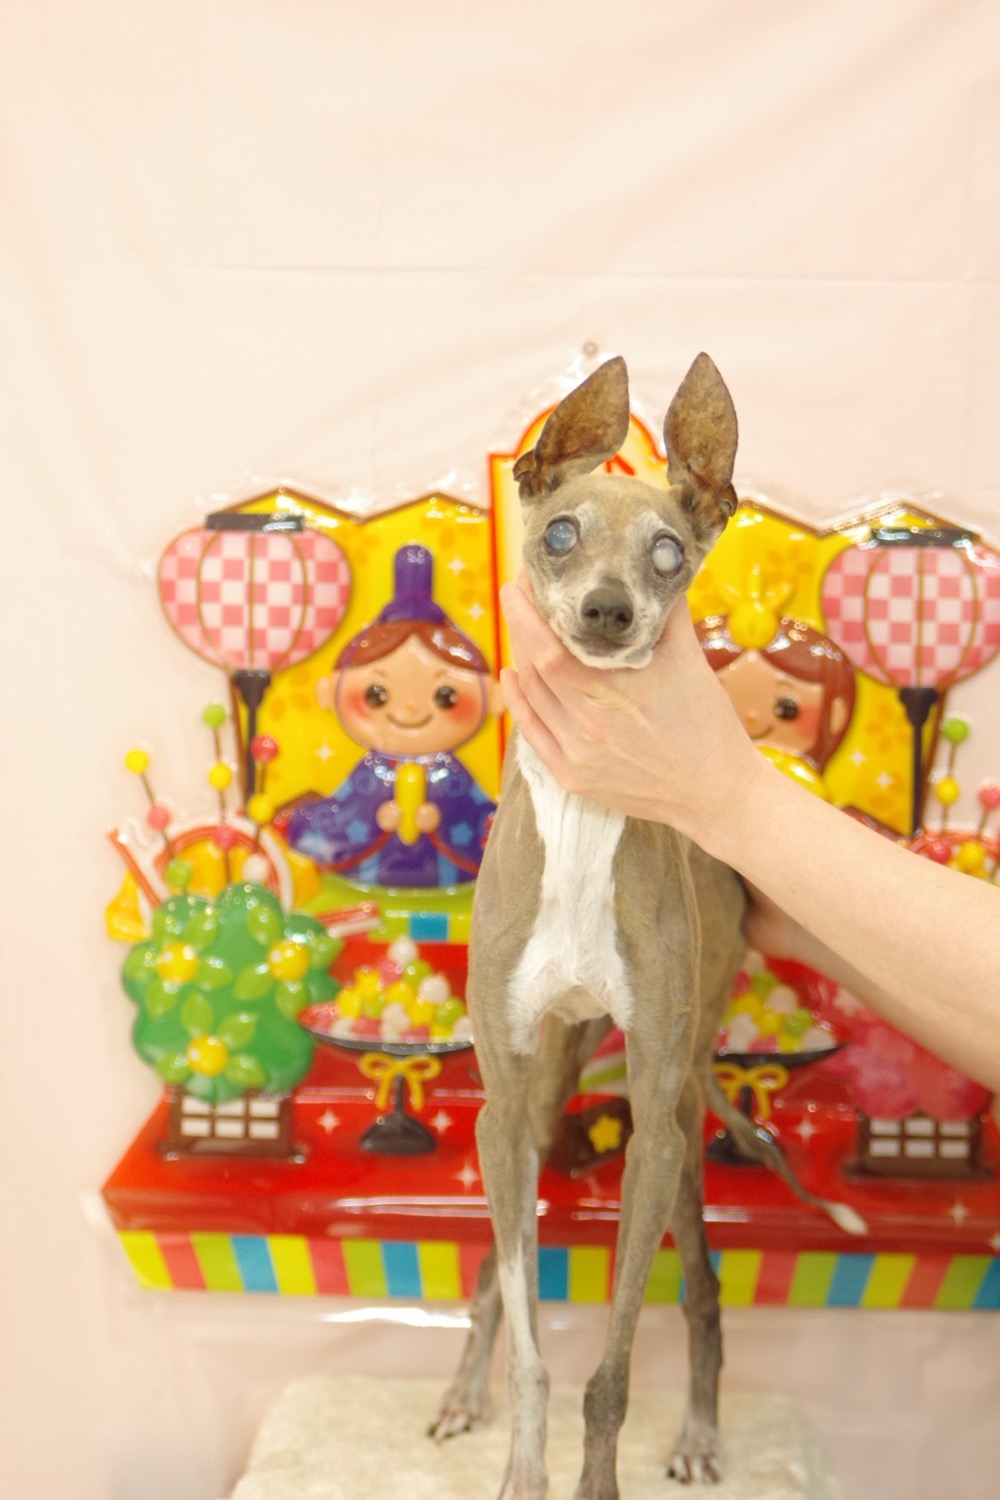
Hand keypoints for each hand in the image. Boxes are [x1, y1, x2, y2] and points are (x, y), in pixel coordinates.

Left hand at [498, 574, 760, 848]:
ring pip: (532, 696)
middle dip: (522, 625)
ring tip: (524, 626)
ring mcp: (577, 754)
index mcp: (615, 691)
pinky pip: (532, 732)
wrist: (717, 792)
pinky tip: (514, 674)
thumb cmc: (707, 725)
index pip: (549, 647)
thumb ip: (668, 613)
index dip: (527, 613)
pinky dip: (520, 700)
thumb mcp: (691, 660)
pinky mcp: (573, 776)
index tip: (522, 581)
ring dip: (521, 657)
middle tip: (523, 594)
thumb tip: (655, 570)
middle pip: (534, 667)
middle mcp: (588, 724)